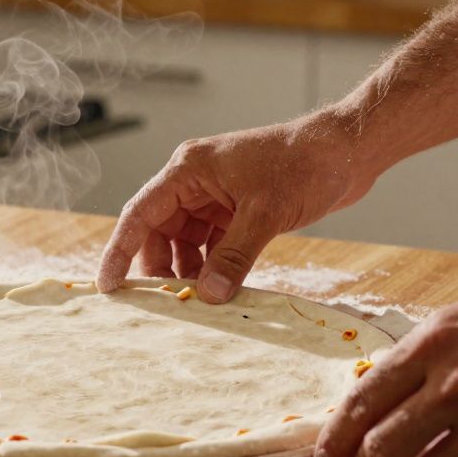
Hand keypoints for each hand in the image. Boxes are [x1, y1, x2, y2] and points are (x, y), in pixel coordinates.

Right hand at [96, 113, 370, 302]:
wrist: (348, 151)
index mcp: (188, 170)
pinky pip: (212, 247)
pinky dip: (213, 269)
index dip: (120, 250)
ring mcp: (216, 198)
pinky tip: (220, 291)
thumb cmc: (304, 164)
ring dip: (188, 272)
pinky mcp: (237, 212)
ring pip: (185, 243)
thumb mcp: (265, 212)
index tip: (109, 285)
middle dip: (158, 268)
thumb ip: (234, 256)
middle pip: (158, 232)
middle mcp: (195, 184)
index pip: (140, 213)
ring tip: (195, 303)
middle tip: (163, 305)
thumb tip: (209, 295)